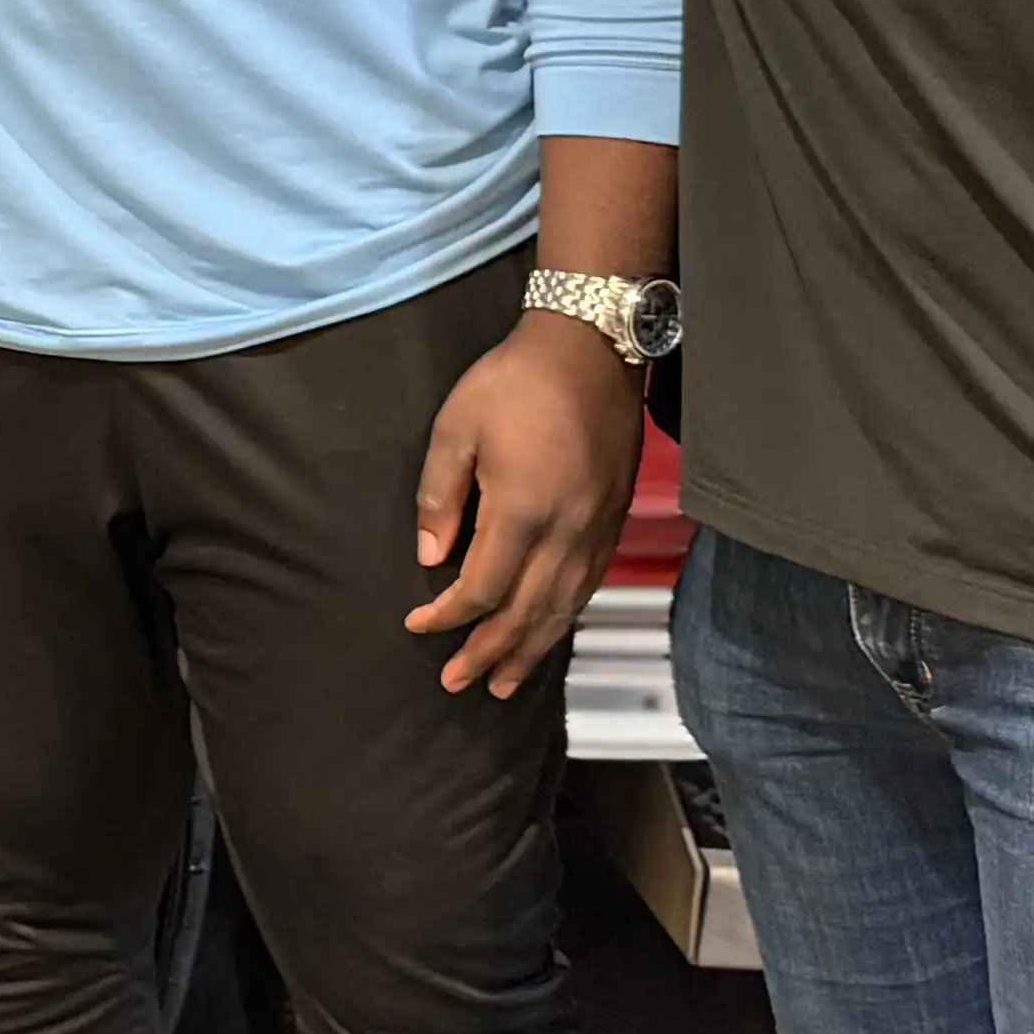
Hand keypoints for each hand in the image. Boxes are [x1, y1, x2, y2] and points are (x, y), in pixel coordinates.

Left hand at [405, 319, 642, 696]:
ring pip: (563, 608)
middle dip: (490, 654)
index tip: (419, 626)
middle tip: (458, 684)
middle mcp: (567, 530)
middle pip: (526, 613)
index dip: (448, 616)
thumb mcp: (456, 428)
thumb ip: (439, 496)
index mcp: (522, 510)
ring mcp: (596, 528)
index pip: (482, 588)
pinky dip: (564, 619)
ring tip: (504, 683)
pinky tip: (548, 632)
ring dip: (531, 650)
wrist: (591, 349)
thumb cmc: (516, 381)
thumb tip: (431, 556)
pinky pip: (588, 586)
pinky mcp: (614, 520)